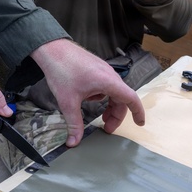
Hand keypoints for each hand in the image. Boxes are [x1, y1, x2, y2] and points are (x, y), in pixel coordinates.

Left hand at [30, 39, 144, 147]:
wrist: (52, 48)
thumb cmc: (62, 71)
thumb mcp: (68, 101)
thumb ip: (74, 123)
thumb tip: (73, 143)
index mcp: (108, 82)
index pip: (131, 98)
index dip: (138, 112)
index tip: (140, 123)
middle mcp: (110, 75)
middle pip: (121, 98)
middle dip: (116, 115)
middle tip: (107, 129)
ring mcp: (103, 70)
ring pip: (113, 92)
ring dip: (109, 106)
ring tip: (99, 116)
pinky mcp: (96, 68)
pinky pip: (105, 85)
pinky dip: (102, 96)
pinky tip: (87, 99)